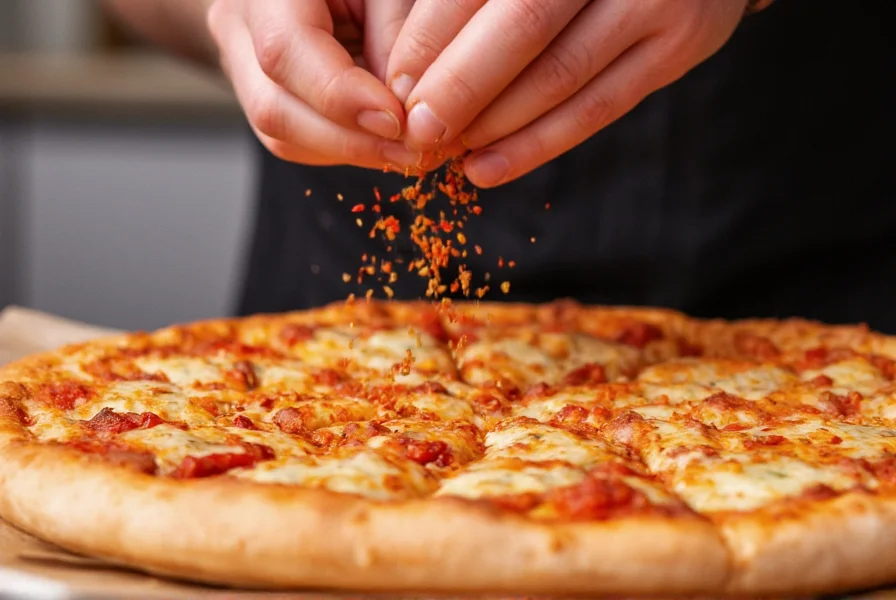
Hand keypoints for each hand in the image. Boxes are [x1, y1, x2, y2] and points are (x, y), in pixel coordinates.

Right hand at [207, 0, 429, 171]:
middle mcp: (238, 27)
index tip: (397, 120)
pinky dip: (345, 149)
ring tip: (405, 150)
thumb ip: (394, 32)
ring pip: (282, 137)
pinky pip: (295, 142)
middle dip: (350, 140)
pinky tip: (383, 143)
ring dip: (351, 152)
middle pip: (274, 109)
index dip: (341, 97)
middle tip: (410, 150)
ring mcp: (241, 66)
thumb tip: (404, 102)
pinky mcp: (261, 96)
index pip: (284, 51)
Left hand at [386, 0, 747, 186]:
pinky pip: (598, 109)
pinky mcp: (679, 49)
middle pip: (525, 25)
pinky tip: (488, 169)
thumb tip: (408, 68)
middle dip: (462, 86)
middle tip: (418, 130)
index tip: (397, 83)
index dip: (433, 34)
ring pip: (561, 75)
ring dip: (496, 124)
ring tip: (446, 152)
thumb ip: (477, 0)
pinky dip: (538, 144)